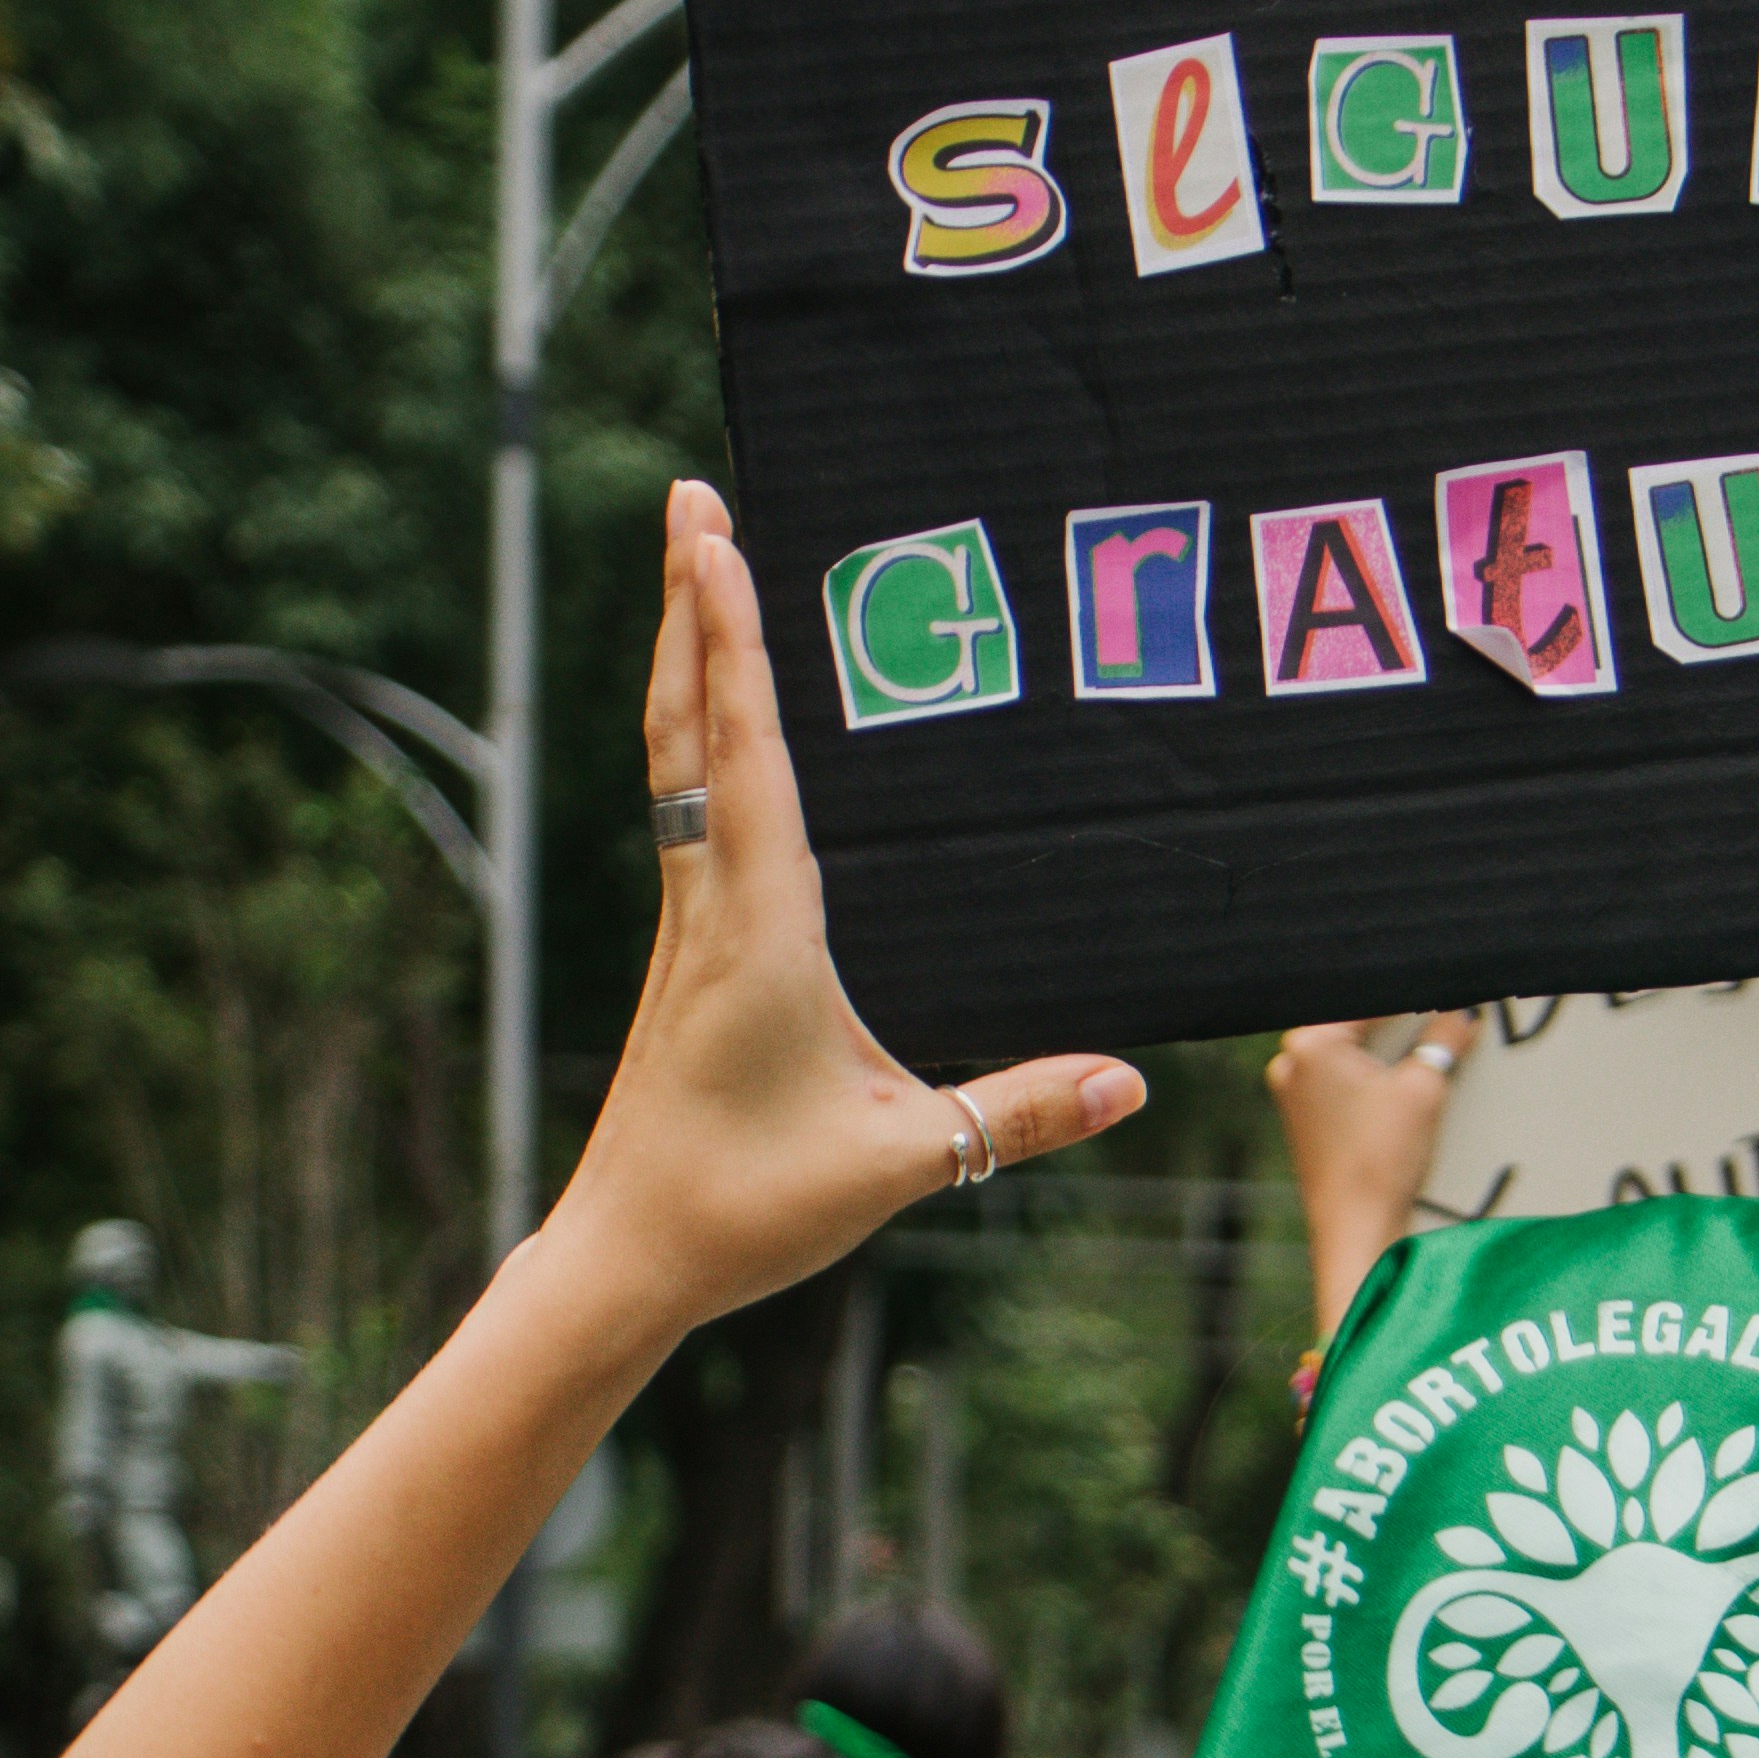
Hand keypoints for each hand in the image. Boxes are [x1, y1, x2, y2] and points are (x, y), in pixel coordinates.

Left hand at [555, 486, 1142, 1336]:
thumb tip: (1132, 1082)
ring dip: (687, 655)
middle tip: (691, 498)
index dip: (736, 643)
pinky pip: (685, 806)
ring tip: (697, 565)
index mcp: (758, 929)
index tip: (717, 541)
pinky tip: (711, 716)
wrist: (626, 1258)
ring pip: (675, 758)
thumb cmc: (746, 1209)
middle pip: (691, 723)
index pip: (746, 756)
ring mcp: (686, 923)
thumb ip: (1021, 1114)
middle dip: (693, 606)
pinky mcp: (684, 950)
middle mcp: (710, 905)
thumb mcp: (901, 1162)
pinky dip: (696, 729)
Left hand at [1266, 1012, 1481, 1338]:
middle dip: (1399, 1026)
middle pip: (1357, 1023)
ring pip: (1349, 1052)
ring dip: (1387, 1055)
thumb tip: (1461, 1014)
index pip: (1370, 999)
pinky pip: (1342, 1080)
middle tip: (1439, 1027)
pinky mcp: (1304, 1118)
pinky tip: (1400, 1093)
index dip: (1413, 997)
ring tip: (1421, 1067)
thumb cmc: (1377, 1165)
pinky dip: (1372, 1080)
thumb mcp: (1425, 1088)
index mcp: (1310, 1043)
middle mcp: (1291, 1063)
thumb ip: (1445, 1038)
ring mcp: (1292, 1092)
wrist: (1356, 1229)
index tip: (1443, 998)